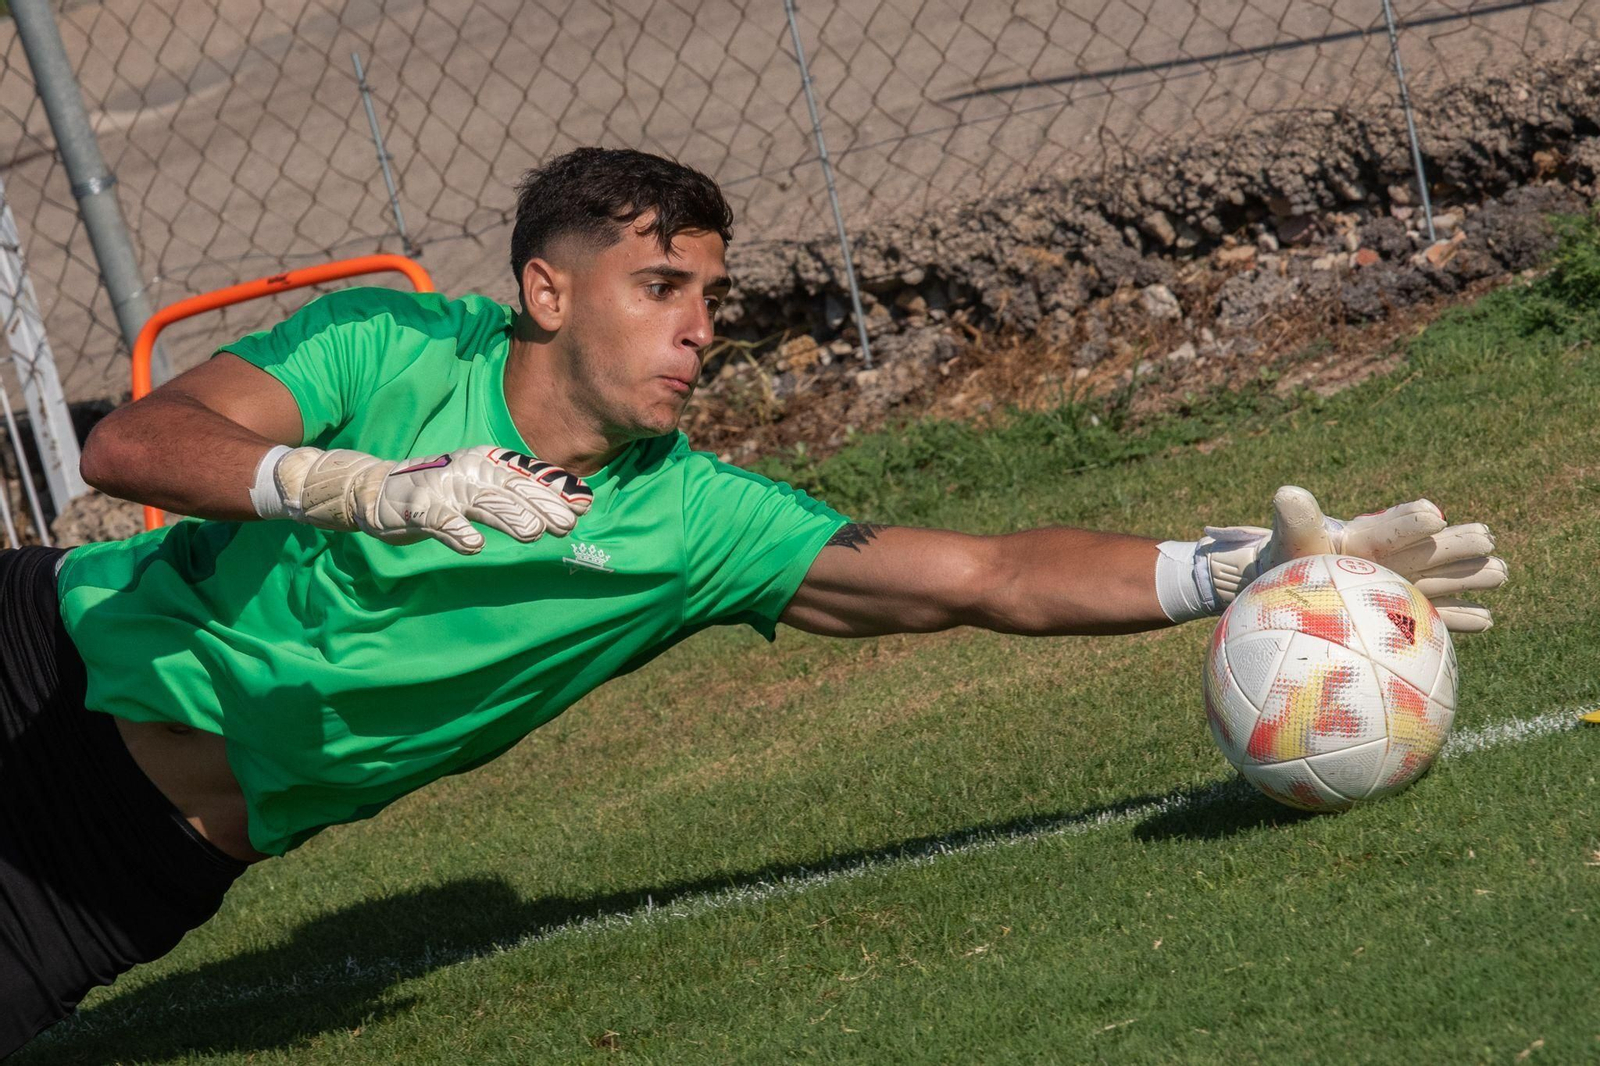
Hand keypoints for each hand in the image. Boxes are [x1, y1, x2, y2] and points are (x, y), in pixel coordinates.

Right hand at [272, 444, 591, 553]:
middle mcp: (470, 471)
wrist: (378, 490)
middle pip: (511, 488)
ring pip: (481, 502)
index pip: (528, 475)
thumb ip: (528, 493)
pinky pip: (439, 521)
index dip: (556, 489)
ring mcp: (443, 489)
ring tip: (532, 534)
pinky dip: (456, 532)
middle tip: (566, 525)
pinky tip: (473, 546)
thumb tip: (581, 503)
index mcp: (489, 463)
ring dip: (508, 516)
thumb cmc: (444, 491)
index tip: (585, 505)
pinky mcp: (417, 509)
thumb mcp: (487, 486)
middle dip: (540, 505)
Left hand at [1199, 486, 1506, 631]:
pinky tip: (1487, 620)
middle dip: (1454, 546)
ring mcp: (1395, 587)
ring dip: (1467, 577)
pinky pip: (1431, 618)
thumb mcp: (1287, 545)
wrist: (1280, 598)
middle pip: (1424, 553)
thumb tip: (1288, 494)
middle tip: (1486, 538)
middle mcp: (1385, 562)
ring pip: (1436, 582)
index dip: (1409, 522)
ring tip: (1499, 571)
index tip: (1433, 515)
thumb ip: (1295, 523)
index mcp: (1359, 541)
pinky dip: (1456, 618)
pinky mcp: (1398, 615)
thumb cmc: (1282, 567)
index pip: (1386, 529)